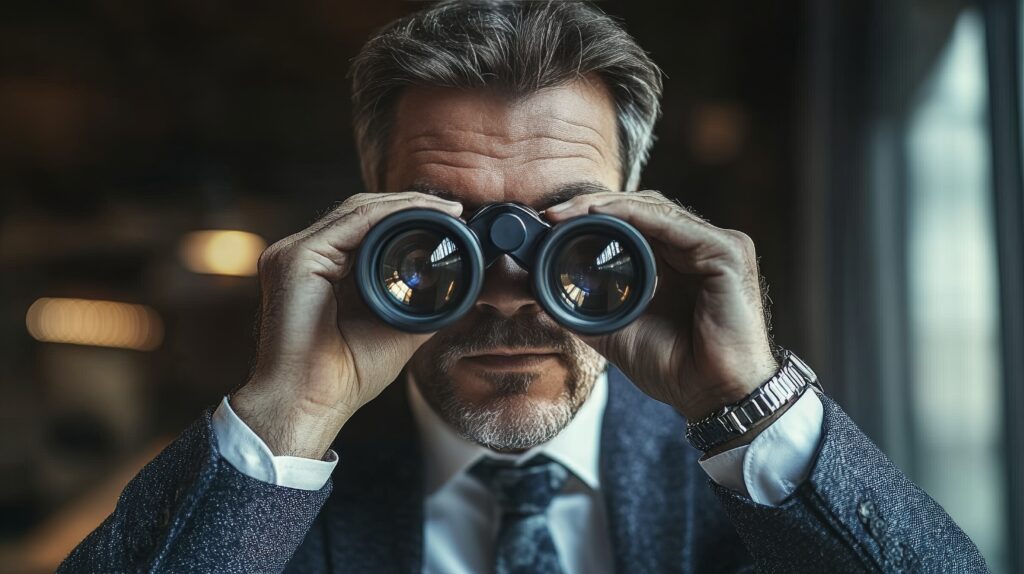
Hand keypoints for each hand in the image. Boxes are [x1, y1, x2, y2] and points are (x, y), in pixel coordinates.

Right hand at [230, 192, 462, 457]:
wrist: (311, 403)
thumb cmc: (346, 375)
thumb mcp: (397, 326)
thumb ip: (422, 302)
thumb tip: (463, 285)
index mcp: (320, 269)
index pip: (365, 226)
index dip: (408, 215)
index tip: (453, 218)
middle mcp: (303, 255)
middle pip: (361, 212)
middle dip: (410, 204)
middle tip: (455, 208)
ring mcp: (294, 253)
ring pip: (356, 210)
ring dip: (405, 205)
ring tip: (445, 209)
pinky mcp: (294, 258)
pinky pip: (349, 223)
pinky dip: (388, 214)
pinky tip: (420, 214)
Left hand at [545, 190, 777, 422]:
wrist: (714, 398)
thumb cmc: (676, 369)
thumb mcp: (617, 331)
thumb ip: (585, 310)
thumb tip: (543, 297)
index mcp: (679, 262)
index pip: (634, 222)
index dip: (592, 216)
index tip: (551, 222)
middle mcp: (699, 247)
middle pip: (642, 209)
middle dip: (593, 205)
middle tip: (552, 213)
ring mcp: (717, 246)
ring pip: (655, 209)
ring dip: (607, 205)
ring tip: (569, 211)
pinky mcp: (727, 252)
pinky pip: (673, 224)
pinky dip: (634, 215)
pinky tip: (601, 214)